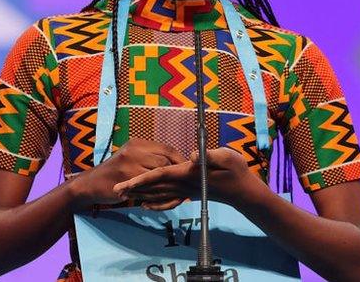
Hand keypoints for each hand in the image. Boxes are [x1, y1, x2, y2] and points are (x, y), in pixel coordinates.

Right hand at [70, 138, 185, 208]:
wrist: (92, 183)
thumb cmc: (115, 172)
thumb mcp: (131, 158)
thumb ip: (149, 157)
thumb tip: (174, 162)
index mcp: (137, 143)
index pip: (167, 149)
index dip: (179, 160)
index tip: (187, 170)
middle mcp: (134, 150)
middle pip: (165, 160)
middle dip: (176, 173)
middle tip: (184, 183)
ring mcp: (130, 164)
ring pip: (158, 174)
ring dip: (168, 184)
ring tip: (176, 191)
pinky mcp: (127, 178)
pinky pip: (149, 186)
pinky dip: (158, 193)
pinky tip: (162, 198)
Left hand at [112, 147, 258, 209]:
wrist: (245, 192)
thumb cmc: (237, 171)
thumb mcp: (227, 157)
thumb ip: (210, 156)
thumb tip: (194, 156)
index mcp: (188, 173)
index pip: (159, 175)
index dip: (142, 178)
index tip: (126, 183)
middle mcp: (184, 184)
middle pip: (154, 186)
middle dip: (134, 188)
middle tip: (114, 189)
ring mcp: (186, 191)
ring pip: (158, 194)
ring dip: (140, 194)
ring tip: (123, 195)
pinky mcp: (189, 193)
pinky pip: (168, 200)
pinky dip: (155, 203)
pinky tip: (146, 205)